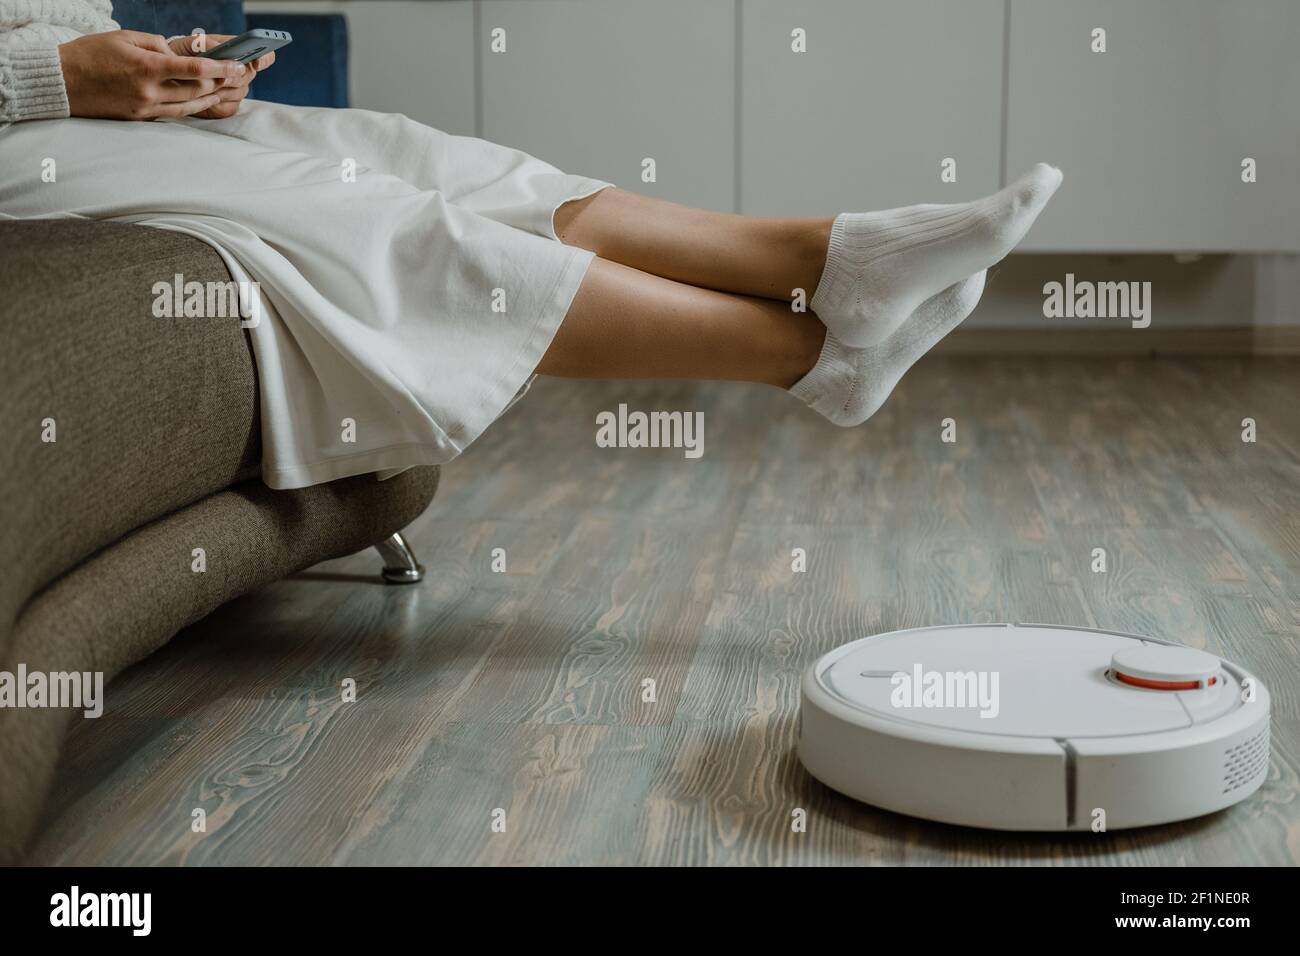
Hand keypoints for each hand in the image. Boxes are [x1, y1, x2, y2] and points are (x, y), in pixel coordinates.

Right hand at [57, 30, 245, 119]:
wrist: (61, 82)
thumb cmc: (90, 54)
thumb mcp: (124, 38)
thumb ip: (155, 45)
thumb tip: (176, 55)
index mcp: (147, 68)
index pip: (194, 68)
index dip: (220, 67)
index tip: (237, 65)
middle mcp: (150, 92)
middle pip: (197, 90)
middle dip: (220, 82)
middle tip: (238, 76)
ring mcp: (146, 109)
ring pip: (189, 107)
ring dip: (210, 98)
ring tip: (225, 89)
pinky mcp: (140, 119)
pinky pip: (173, 114)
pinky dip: (190, 107)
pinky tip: (201, 101)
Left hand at [167, 33, 276, 119]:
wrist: (169, 73)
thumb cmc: (181, 53)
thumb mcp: (191, 42)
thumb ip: (207, 44)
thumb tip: (221, 52)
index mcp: (238, 53)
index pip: (264, 57)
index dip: (263, 59)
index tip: (254, 63)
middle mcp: (241, 72)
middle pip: (249, 76)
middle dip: (233, 77)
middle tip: (220, 78)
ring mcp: (236, 90)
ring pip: (238, 93)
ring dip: (221, 90)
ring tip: (203, 86)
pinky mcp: (228, 106)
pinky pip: (228, 107)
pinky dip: (215, 104)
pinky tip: (204, 98)